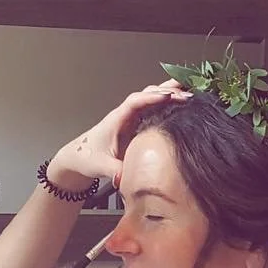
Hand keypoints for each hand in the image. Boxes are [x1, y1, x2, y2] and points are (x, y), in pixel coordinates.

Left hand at [49, 80, 191, 189]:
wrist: (77, 159)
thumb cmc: (86, 158)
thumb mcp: (100, 166)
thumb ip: (114, 170)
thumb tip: (127, 177)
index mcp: (116, 120)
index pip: (135, 102)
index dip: (152, 97)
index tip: (168, 96)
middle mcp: (124, 115)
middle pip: (147, 95)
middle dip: (167, 91)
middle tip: (188, 93)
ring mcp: (130, 119)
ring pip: (151, 100)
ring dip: (169, 94)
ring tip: (190, 91)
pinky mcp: (135, 126)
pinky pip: (153, 110)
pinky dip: (167, 105)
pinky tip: (181, 105)